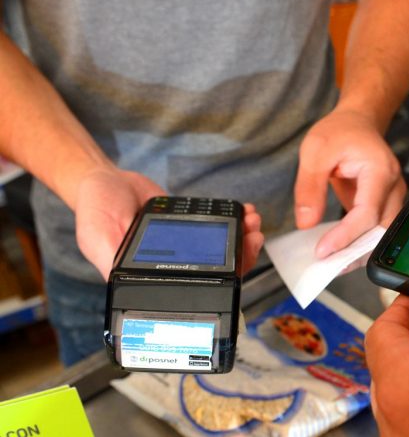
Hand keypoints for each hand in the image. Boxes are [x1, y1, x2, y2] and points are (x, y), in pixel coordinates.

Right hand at [74, 167, 263, 279]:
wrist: (104, 179)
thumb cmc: (95, 210)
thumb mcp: (97, 238)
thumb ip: (112, 260)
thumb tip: (123, 282)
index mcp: (152, 277)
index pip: (193, 289)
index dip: (221, 281)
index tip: (240, 264)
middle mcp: (172, 266)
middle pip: (217, 270)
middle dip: (241, 255)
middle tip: (253, 238)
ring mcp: (185, 247)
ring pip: (222, 250)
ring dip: (242, 238)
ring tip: (252, 223)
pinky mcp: (191, 227)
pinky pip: (217, 229)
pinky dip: (234, 221)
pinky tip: (244, 212)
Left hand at [294, 108, 404, 257]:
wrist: (358, 122)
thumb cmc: (339, 132)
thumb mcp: (315, 151)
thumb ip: (310, 187)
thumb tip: (306, 223)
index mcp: (380, 170)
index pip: (367, 213)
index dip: (346, 236)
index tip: (323, 252)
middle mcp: (394, 186)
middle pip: (381, 230)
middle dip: (355, 252)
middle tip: (327, 266)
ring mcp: (394, 197)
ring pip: (383, 234)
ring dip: (359, 251)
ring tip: (333, 263)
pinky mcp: (386, 204)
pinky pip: (377, 229)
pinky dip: (360, 243)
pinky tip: (341, 252)